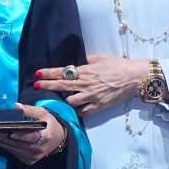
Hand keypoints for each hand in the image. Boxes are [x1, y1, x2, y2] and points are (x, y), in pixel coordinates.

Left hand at [0, 103, 68, 163]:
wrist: (57, 138)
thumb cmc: (49, 123)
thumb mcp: (42, 113)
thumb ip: (29, 110)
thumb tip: (16, 106)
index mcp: (45, 137)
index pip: (31, 137)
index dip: (21, 136)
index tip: (10, 133)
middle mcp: (39, 150)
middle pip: (18, 144)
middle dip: (3, 138)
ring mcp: (33, 157)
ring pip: (13, 150)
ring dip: (1, 142)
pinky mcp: (28, 161)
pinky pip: (14, 153)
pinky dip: (6, 146)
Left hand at [33, 53, 148, 116]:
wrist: (133, 78)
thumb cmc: (117, 65)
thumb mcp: (100, 57)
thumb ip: (86, 60)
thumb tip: (77, 62)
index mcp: (86, 71)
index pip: (62, 72)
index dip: (48, 73)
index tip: (37, 74)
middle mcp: (85, 85)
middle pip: (62, 86)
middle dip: (46, 86)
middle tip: (35, 85)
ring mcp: (91, 98)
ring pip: (69, 101)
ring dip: (61, 99)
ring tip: (54, 98)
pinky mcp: (97, 108)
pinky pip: (81, 111)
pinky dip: (75, 110)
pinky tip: (71, 108)